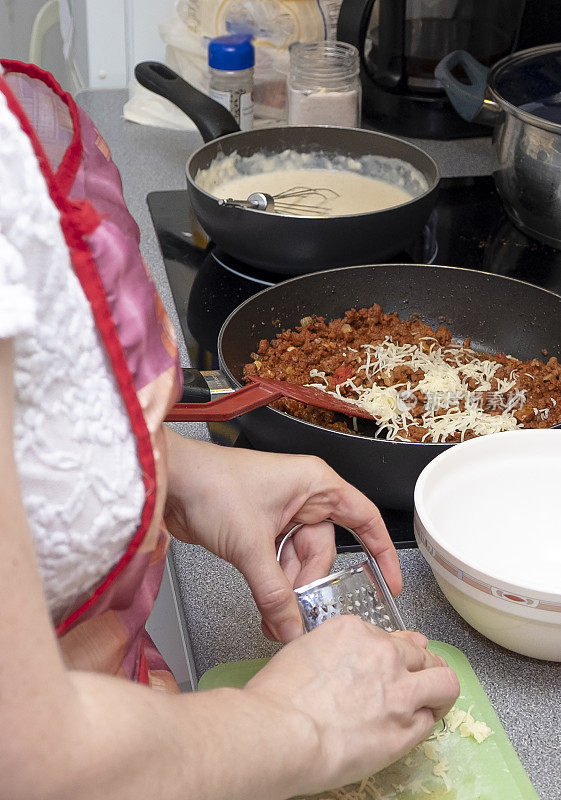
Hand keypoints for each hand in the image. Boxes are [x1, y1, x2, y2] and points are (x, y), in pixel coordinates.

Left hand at [164, 432, 400, 642]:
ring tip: (274, 619)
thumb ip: (274, 591)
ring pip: (298, 562)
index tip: (390, 584)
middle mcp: (303, 497)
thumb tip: (293, 628)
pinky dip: (272, 586)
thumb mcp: (250, 543)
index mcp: (315, 484)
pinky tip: (265, 609)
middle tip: (298, 616)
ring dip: (287, 592)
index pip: (364, 518)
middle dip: (310, 586)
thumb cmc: (212, 486)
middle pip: (324, 552)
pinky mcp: (259, 529)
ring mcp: (280, 514)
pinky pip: (277, 564)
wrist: (168, 482)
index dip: (382, 551)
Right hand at [244, 617, 459, 795]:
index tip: (392, 663)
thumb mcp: (303, 652)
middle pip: (422, 655)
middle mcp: (383, 654)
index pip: (389, 636)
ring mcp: (399, 690)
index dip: (393, 652)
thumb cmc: (278, 697)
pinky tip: (416, 726)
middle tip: (419, 681)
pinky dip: (426, 722)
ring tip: (435, 701)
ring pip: (444, 683)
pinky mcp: (406, 727)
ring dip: (439, 691)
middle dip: (423, 667)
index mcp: (354, 630)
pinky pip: (432, 720)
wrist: (282, 730)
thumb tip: (346, 664)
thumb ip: (335, 651)